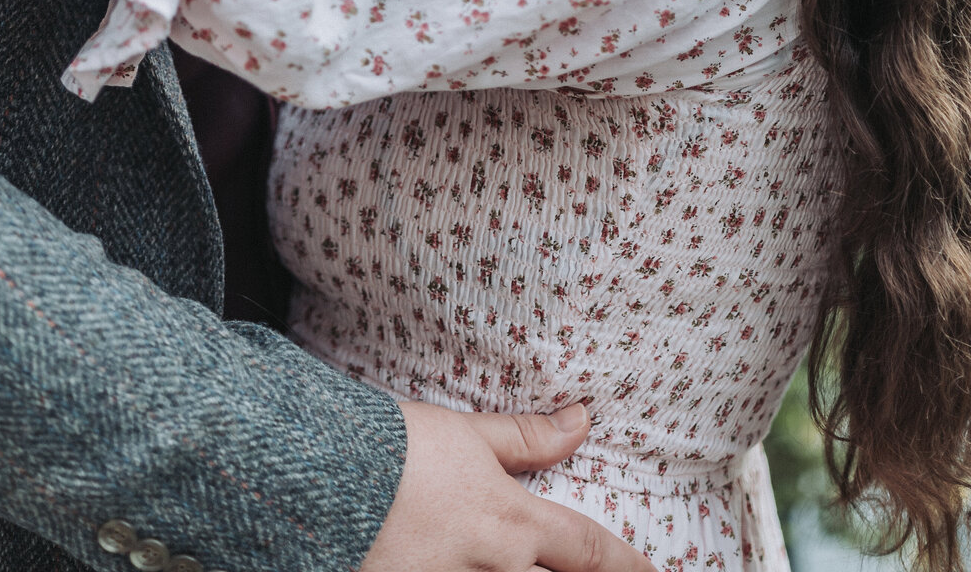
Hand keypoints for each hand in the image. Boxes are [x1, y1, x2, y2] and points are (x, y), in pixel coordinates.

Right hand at [361, 401, 652, 571]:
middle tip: (602, 571)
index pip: (588, 551)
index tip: (653, 571)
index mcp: (511, 525)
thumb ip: (525, 437)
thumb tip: (581, 420)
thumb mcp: (466, 434)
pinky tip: (463, 569)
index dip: (626, 564)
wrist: (323, 478)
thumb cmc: (395, 449)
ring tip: (515, 566)